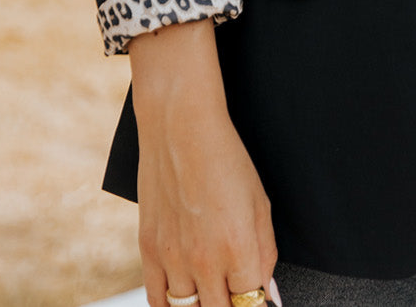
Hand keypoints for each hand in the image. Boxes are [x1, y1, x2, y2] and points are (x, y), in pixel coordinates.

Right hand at [130, 20, 279, 306]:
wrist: (180, 127)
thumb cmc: (227, 159)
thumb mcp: (260, 202)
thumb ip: (265, 253)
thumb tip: (267, 295)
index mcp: (238, 248)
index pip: (251, 303)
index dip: (255, 301)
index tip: (254, 296)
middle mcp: (204, 261)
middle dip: (231, 305)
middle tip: (233, 290)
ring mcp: (172, 258)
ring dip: (202, 304)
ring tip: (211, 289)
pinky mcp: (147, 251)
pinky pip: (157, 301)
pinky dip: (172, 306)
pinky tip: (184, 298)